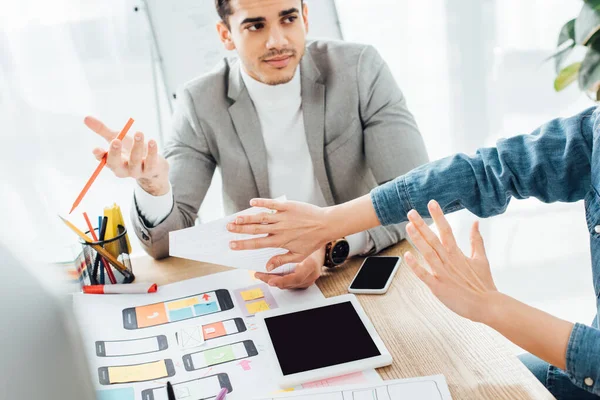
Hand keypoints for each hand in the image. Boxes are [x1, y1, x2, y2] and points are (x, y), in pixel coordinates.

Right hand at [85, 116, 169, 195]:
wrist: (154, 165)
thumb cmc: (131, 150)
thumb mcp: (117, 138)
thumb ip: (102, 130)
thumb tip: (86, 117)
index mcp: (113, 162)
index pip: (103, 160)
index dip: (99, 155)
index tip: (96, 148)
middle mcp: (123, 169)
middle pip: (116, 164)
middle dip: (115, 152)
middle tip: (116, 140)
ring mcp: (137, 171)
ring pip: (135, 161)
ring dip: (137, 146)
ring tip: (139, 132)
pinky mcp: (151, 170)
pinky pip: (151, 162)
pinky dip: (152, 151)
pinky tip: (152, 141)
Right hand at [227, 199, 331, 268]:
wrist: (326, 224)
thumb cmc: (313, 241)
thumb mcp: (298, 255)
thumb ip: (281, 259)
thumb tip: (267, 266)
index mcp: (280, 241)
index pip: (257, 244)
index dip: (243, 245)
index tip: (232, 245)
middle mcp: (279, 228)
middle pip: (255, 229)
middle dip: (240, 229)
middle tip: (228, 229)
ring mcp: (283, 216)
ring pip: (261, 217)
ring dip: (247, 218)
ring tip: (235, 218)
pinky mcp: (288, 206)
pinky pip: (272, 204)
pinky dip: (262, 202)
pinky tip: (251, 202)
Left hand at [254, 246, 325, 288]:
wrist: (320, 251)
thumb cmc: (311, 247)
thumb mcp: (299, 248)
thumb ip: (285, 257)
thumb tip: (269, 264)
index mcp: (310, 267)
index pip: (296, 278)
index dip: (282, 280)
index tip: (270, 281)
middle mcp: (309, 277)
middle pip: (289, 284)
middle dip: (272, 280)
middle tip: (259, 275)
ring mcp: (307, 281)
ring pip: (288, 285)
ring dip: (273, 281)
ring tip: (261, 275)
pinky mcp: (303, 283)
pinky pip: (290, 284)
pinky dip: (279, 280)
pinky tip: (270, 276)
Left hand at [404, 200, 497, 322]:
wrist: (488, 306)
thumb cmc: (483, 284)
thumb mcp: (481, 259)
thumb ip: (477, 240)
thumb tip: (476, 223)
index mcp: (458, 253)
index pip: (446, 230)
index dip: (438, 216)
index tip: (431, 203)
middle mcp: (449, 260)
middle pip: (433, 239)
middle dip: (422, 224)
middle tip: (410, 211)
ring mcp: (443, 273)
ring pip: (428, 253)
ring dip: (418, 240)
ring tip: (408, 226)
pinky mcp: (438, 287)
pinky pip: (424, 275)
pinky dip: (416, 266)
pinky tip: (407, 256)